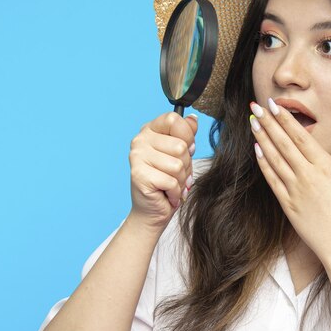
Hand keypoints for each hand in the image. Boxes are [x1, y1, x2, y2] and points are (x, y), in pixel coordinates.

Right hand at [128, 112, 197, 229]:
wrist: (152, 211)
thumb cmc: (168, 182)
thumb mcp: (181, 156)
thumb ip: (186, 136)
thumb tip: (193, 119)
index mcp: (150, 130)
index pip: (173, 119)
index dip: (187, 135)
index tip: (186, 149)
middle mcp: (140, 140)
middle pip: (180, 146)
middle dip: (186, 166)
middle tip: (176, 175)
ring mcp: (137, 157)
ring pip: (178, 165)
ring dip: (181, 181)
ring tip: (172, 185)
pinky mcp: (139, 175)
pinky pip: (172, 182)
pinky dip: (175, 192)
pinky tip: (167, 194)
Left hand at [249, 99, 330, 262]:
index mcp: (326, 168)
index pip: (302, 137)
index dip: (286, 120)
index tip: (275, 105)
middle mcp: (308, 176)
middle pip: (284, 144)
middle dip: (269, 123)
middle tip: (256, 107)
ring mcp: (295, 190)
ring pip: (274, 159)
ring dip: (262, 139)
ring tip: (253, 123)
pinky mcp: (287, 205)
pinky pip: (272, 180)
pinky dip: (263, 164)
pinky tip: (256, 151)